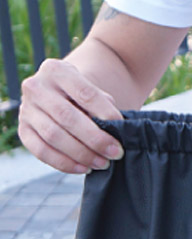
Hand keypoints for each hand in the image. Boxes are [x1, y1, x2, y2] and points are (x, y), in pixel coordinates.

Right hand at [18, 59, 123, 173]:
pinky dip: (64, 163)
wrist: (60, 92)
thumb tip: (116, 131)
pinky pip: (41, 151)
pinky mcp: (23, 130)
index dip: (105, 113)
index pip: (85, 94)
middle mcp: (36, 87)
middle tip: (116, 153)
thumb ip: (103, 105)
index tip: (122, 127)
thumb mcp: (93, 90)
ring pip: (53, 136)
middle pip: (67, 117)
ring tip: (103, 163)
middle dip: (95, 139)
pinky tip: (84, 168)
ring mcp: (26, 109)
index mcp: (57, 71)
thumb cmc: (83, 94)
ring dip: (81, 154)